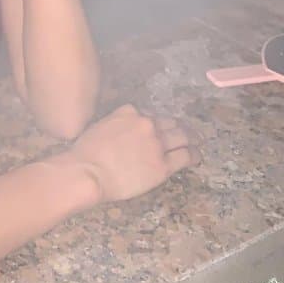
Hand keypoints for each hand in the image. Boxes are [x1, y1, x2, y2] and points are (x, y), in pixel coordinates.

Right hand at [63, 104, 199, 202]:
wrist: (89, 171)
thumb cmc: (86, 152)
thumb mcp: (100, 125)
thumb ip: (116, 123)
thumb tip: (123, 131)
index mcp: (129, 111)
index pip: (150, 113)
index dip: (158, 121)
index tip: (162, 126)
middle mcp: (146, 123)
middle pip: (170, 122)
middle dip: (180, 126)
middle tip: (188, 131)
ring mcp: (157, 143)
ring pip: (182, 136)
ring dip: (192, 138)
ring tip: (197, 141)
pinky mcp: (163, 165)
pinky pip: (184, 156)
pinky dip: (193, 155)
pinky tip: (197, 156)